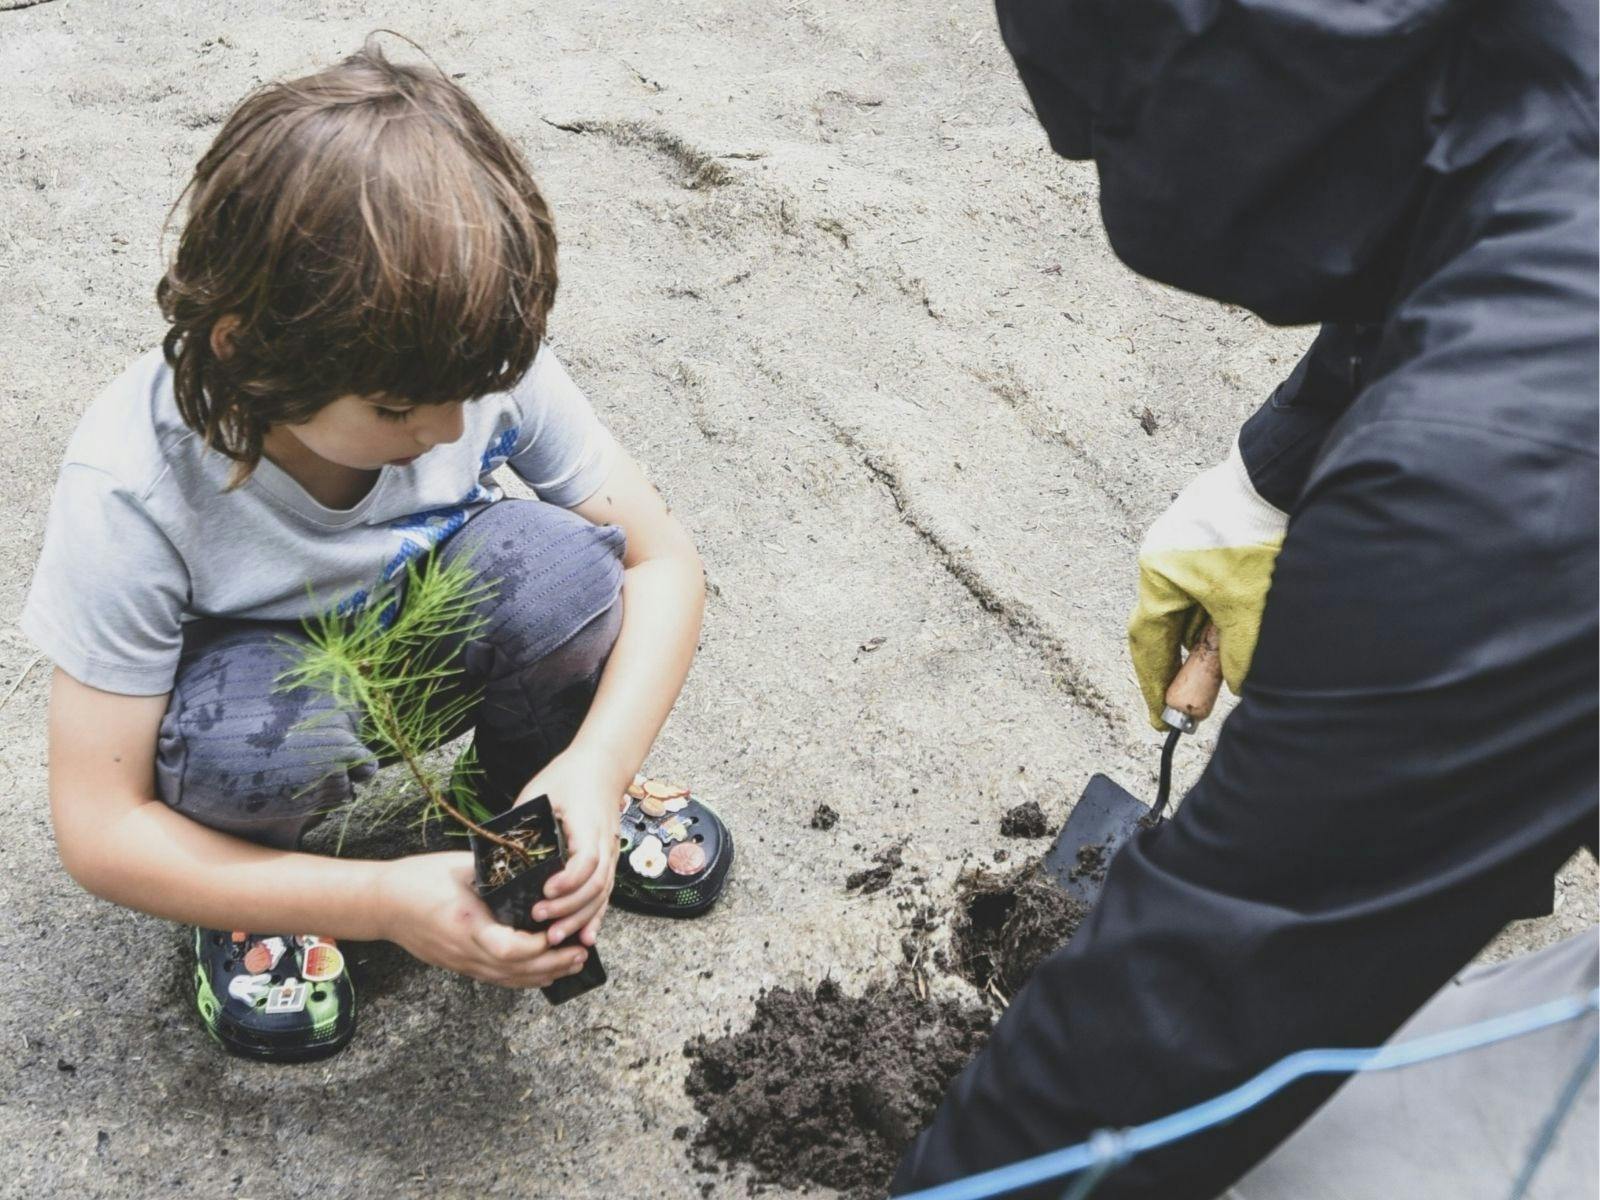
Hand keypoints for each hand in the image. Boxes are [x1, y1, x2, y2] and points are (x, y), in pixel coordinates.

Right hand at [374, 852, 589, 987]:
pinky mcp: (459, 965)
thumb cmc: (418, 879)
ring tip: (572, 964)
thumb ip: (496, 871)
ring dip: (543, 974)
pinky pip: (497, 978)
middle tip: (582, 953)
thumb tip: (532, 867)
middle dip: (553, 964)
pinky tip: (543, 972)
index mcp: (466, 925)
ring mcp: (461, 963)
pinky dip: (523, 978)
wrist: (382, 903)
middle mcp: (465, 952)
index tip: (558, 932)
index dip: (538, 947)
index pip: (508, 949)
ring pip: (509, 980)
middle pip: (515, 971)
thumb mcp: (460, 867)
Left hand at [516, 745, 623, 948]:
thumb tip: (497, 853)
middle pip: (596, 886)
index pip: (586, 860)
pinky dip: (595, 916)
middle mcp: (605, 843)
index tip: (544, 892)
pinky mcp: (608, 860)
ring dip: (580, 918)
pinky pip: (605, 893)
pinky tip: (584, 937)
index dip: (568, 881)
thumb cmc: (568, 776)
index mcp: (588, 825)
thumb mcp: (539, 793)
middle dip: (569, 909)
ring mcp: (610, 853)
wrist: (602, 766)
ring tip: (554, 937)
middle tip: (540, 921)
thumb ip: (522, 821)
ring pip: (602, 894)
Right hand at [1128, 439, 1286, 728]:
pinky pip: (1208, 586)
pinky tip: (1245, 622)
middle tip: (1200, 698)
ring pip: (1192, 606)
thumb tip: (1235, 684)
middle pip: (1168, 625)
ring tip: (1232, 657)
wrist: (1280, 473)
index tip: (1162, 719)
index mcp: (1157, 574)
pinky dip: (1221, 612)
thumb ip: (1237, 654)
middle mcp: (1162, 558)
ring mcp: (1185, 544)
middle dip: (1184, 664)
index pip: (1148, 643)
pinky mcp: (1212, 534)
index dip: (1154, 685)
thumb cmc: (1256, 532)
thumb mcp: (1248, 606)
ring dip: (1208, 636)